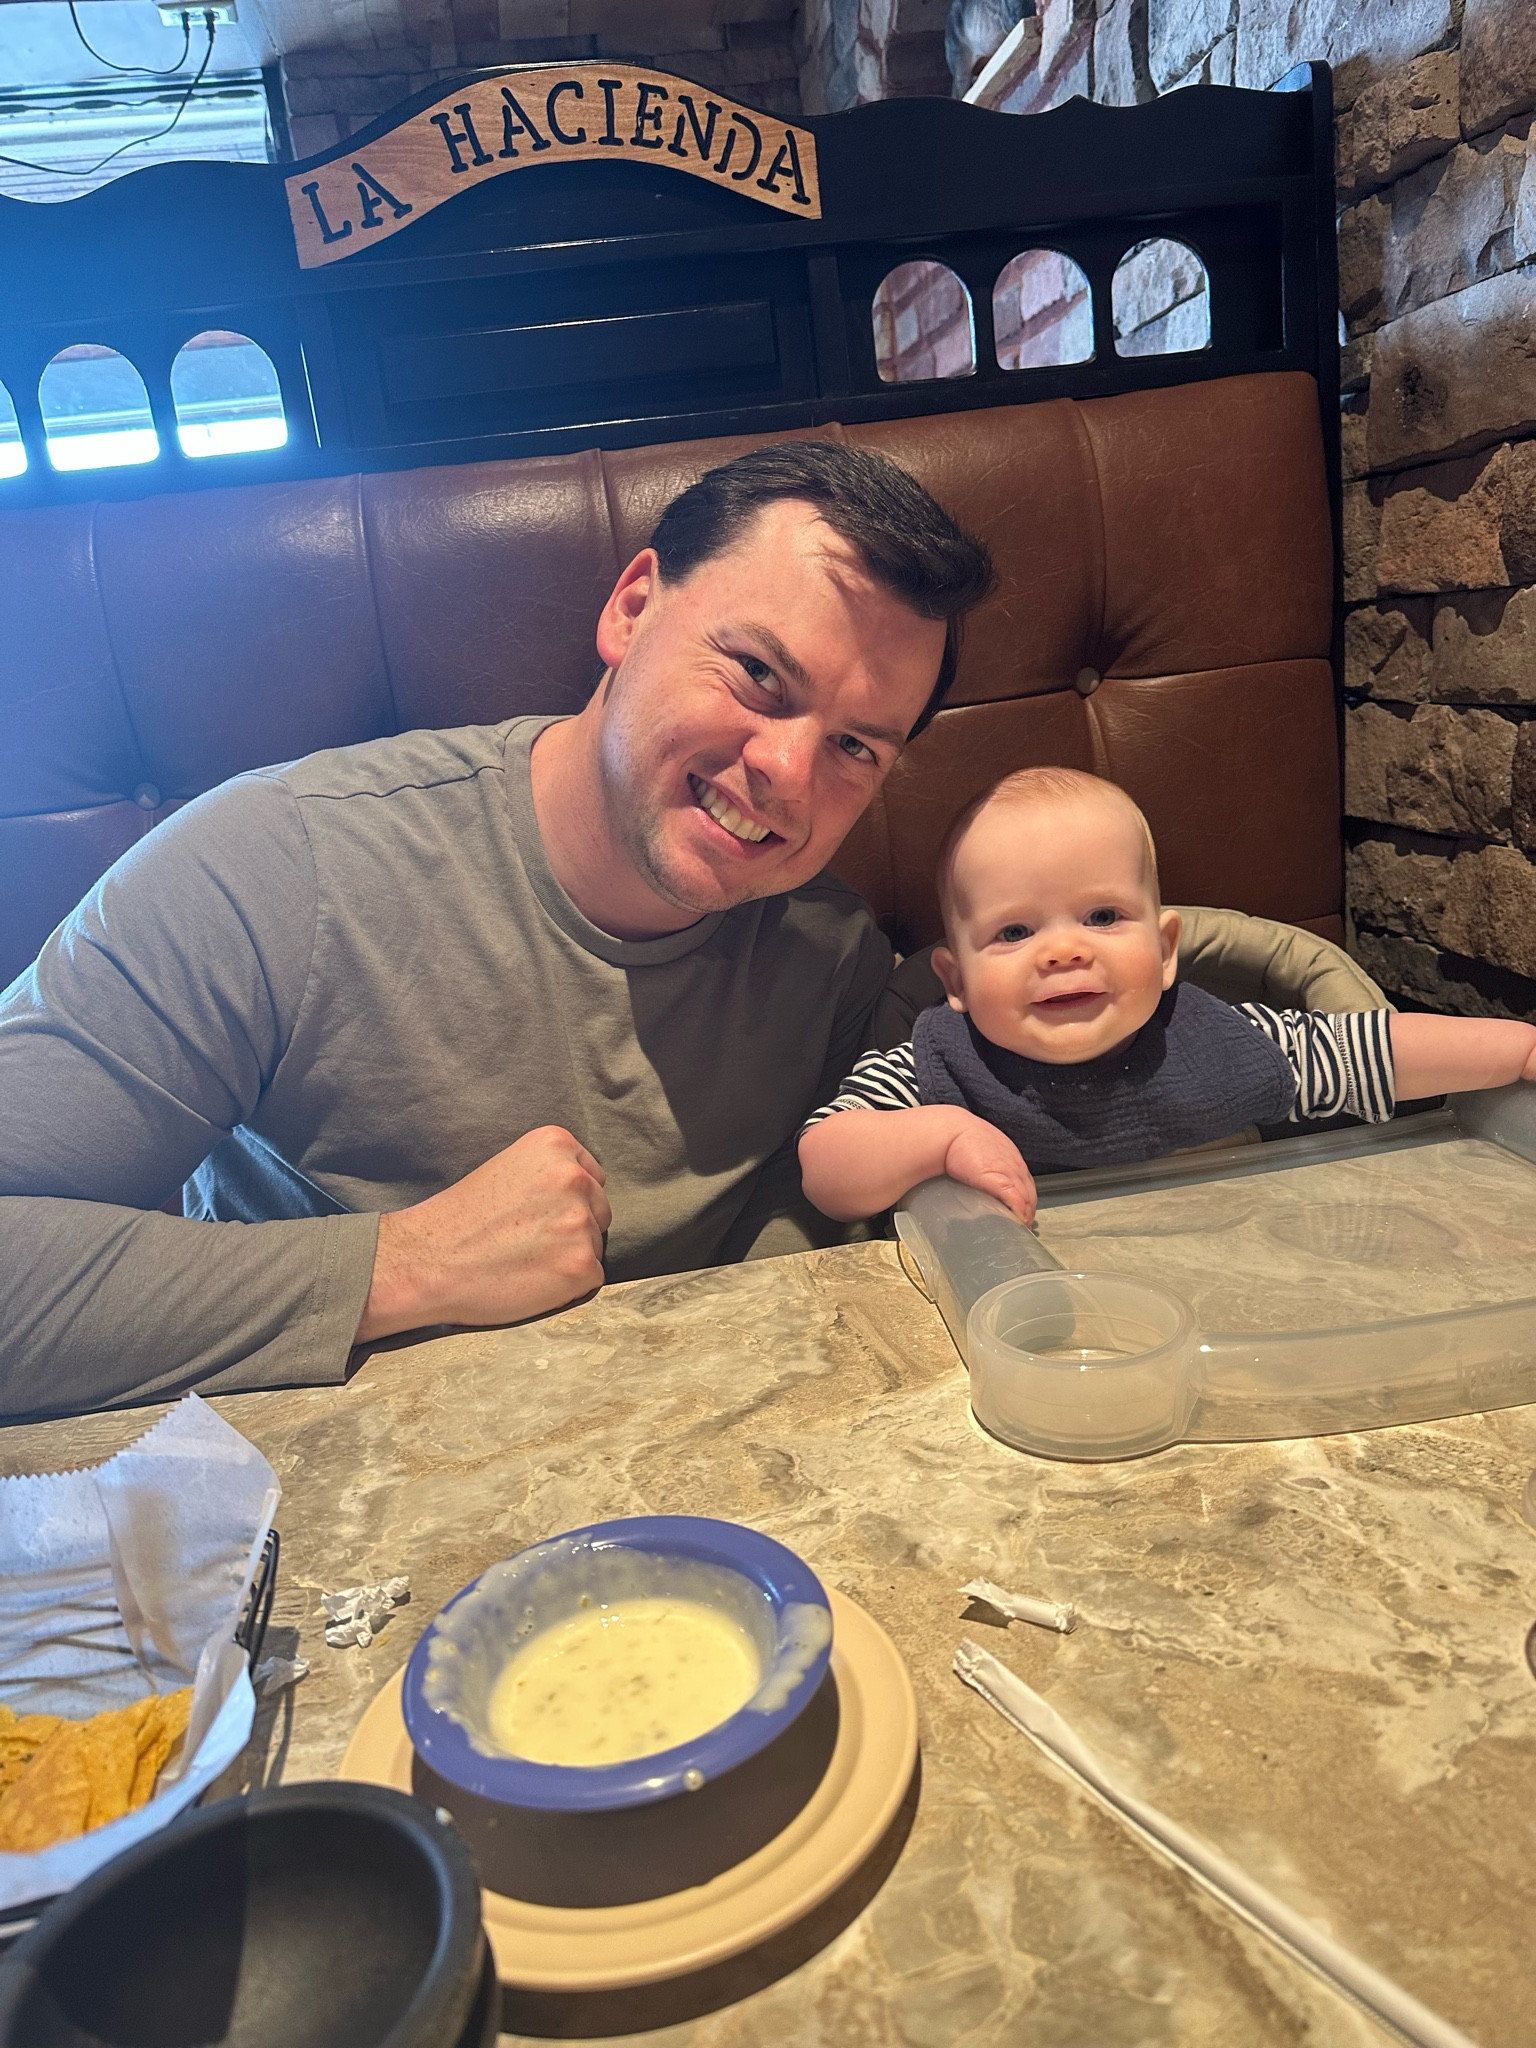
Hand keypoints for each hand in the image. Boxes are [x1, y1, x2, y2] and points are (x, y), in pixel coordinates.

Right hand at [356, 1126, 611, 1341]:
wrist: (426, 1261)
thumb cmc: (458, 1219)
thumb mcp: (507, 1168)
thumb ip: (548, 1173)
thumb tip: (582, 1194)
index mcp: (556, 1144)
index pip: (591, 1177)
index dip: (566, 1202)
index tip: (538, 1216)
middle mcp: (575, 1177)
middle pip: (599, 1210)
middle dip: (573, 1227)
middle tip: (527, 1242)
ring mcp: (580, 1222)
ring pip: (594, 1245)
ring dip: (569, 1257)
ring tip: (524, 1260)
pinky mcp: (582, 1265)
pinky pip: (591, 1278)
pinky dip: (567, 1286)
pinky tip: (531, 1280)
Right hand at [943, 1114, 1036, 1223]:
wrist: (949, 1134)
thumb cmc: (958, 1141)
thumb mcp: (977, 1151)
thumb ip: (982, 1165)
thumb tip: (974, 1177)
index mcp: (1010, 1158)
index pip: (1026, 1183)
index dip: (1025, 1199)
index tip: (1020, 1211)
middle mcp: (1016, 1166)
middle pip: (1031, 1194)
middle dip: (1027, 1211)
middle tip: (1020, 1225)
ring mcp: (1012, 1174)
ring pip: (1028, 1201)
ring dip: (1024, 1217)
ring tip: (1017, 1229)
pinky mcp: (1003, 1183)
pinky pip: (1019, 1204)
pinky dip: (1019, 1216)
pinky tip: (1016, 1225)